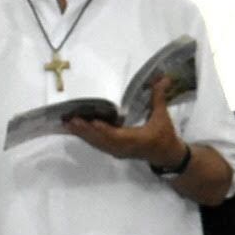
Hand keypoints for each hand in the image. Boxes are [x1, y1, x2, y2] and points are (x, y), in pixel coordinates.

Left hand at [67, 75, 189, 169]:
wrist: (167, 155)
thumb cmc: (165, 136)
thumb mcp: (162, 116)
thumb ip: (159, 97)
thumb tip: (164, 79)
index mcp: (136, 139)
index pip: (117, 135)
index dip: (104, 130)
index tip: (92, 122)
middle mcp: (123, 147)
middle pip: (102, 140)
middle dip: (86, 131)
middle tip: (72, 120)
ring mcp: (118, 151)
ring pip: (97, 143)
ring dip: (83, 135)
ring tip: (68, 124)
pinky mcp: (114, 151)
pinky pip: (98, 145)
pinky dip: (87, 138)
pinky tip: (76, 131)